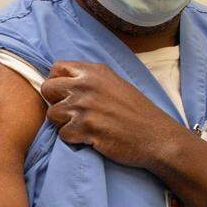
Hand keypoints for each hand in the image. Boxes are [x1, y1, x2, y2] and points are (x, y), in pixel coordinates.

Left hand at [40, 60, 186, 168]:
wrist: (158, 137)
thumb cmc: (137, 112)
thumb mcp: (115, 84)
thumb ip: (90, 80)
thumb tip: (64, 82)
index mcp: (94, 71)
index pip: (57, 67)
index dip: (56, 82)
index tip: (64, 94)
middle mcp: (87, 85)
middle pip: (48, 89)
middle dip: (55, 103)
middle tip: (70, 113)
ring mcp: (85, 106)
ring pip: (52, 114)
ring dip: (63, 124)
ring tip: (83, 127)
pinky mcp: (86, 128)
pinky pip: (63, 134)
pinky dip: (73, 139)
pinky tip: (90, 138)